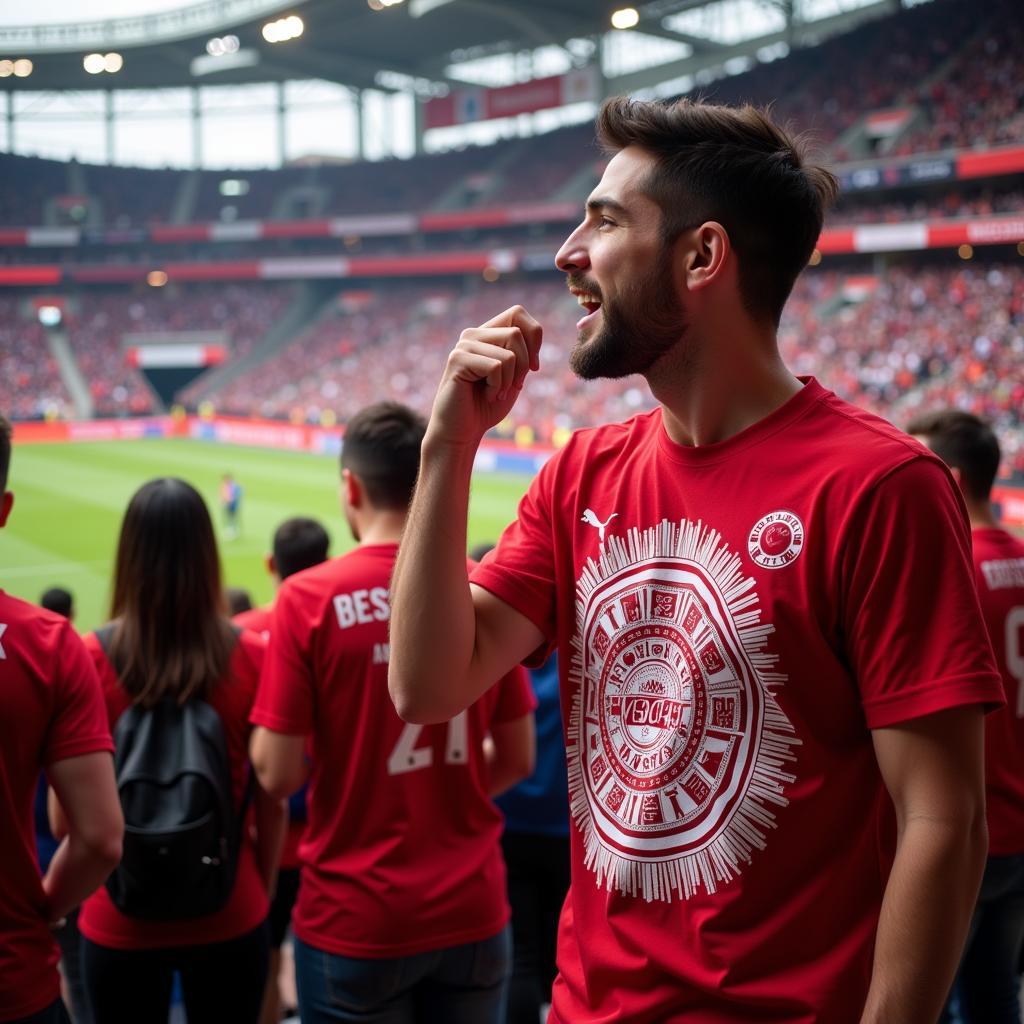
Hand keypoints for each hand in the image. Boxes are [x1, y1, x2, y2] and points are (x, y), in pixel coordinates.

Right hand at [426, 305, 541, 447]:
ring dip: (509, 381)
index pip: (517, 313)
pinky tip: (486, 395)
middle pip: (517, 333)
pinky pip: (497, 366)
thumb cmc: (488, 405)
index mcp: (486, 334)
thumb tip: (535, 331)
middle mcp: (473, 334)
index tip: (531, 368)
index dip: (533, 338)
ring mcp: (463, 345)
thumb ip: (522, 352)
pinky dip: (498, 387)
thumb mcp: (513, 375)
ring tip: (495, 393)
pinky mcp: (457, 359)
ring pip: (509, 353)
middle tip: (512, 386)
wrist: (463, 431)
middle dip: (523, 365)